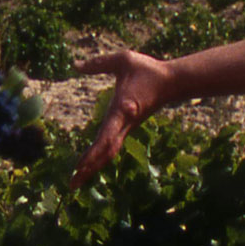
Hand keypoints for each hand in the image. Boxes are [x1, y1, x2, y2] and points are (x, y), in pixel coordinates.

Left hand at [71, 48, 178, 183]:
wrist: (172, 83)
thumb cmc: (149, 70)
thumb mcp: (123, 60)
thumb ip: (99, 63)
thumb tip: (75, 65)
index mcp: (122, 110)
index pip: (107, 134)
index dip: (95, 150)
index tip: (83, 164)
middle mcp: (124, 124)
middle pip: (105, 151)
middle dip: (88, 167)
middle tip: (72, 185)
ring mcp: (126, 128)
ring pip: (108, 152)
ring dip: (92, 167)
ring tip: (75, 182)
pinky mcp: (127, 128)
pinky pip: (111, 146)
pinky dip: (99, 158)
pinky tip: (87, 166)